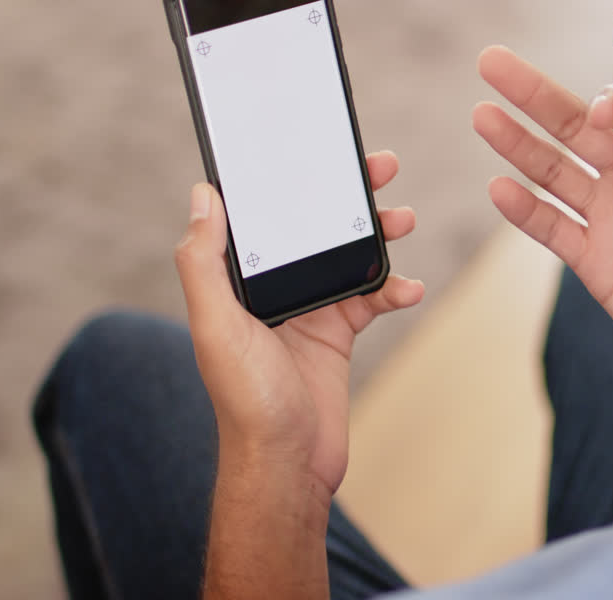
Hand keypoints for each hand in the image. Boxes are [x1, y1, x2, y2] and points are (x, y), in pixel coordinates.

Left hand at [174, 151, 424, 496]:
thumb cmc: (246, 401)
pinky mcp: (338, 334)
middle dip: (347, 194)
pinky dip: (394, 288)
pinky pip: (372, 298)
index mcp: (238, 281)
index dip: (287, 178)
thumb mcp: (217, 326)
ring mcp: (307, 310)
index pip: (262, 213)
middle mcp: (272, 289)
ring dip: (377, 235)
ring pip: (348, 255)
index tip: (315, 148)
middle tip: (379, 165)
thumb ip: (204, 262)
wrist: (287, 464)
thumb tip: (203, 196)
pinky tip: (409, 287)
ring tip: (403, 220)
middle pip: (312, 225)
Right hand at [475, 47, 612, 409]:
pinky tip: (498, 189)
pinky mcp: (599, 265)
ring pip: (555, 173)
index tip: (603, 110)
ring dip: (518, 144)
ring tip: (483, 115)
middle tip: (492, 62)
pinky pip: (555, 230)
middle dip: (534, 95)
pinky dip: (526, 211)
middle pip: (576, 129)